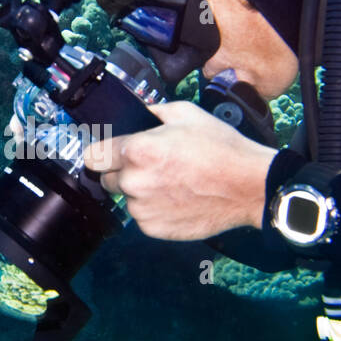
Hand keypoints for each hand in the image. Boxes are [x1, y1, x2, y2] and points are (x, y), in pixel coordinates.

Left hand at [84, 100, 276, 240]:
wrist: (248, 186)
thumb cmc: (221, 148)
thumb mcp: (185, 113)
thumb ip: (152, 113)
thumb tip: (138, 115)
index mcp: (137, 151)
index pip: (91, 156)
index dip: (102, 152)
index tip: (109, 153)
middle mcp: (134, 182)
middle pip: (106, 179)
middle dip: (123, 172)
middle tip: (152, 166)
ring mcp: (143, 209)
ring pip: (126, 199)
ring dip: (140, 192)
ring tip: (171, 183)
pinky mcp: (154, 228)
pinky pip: (142, 217)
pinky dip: (154, 209)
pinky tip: (177, 198)